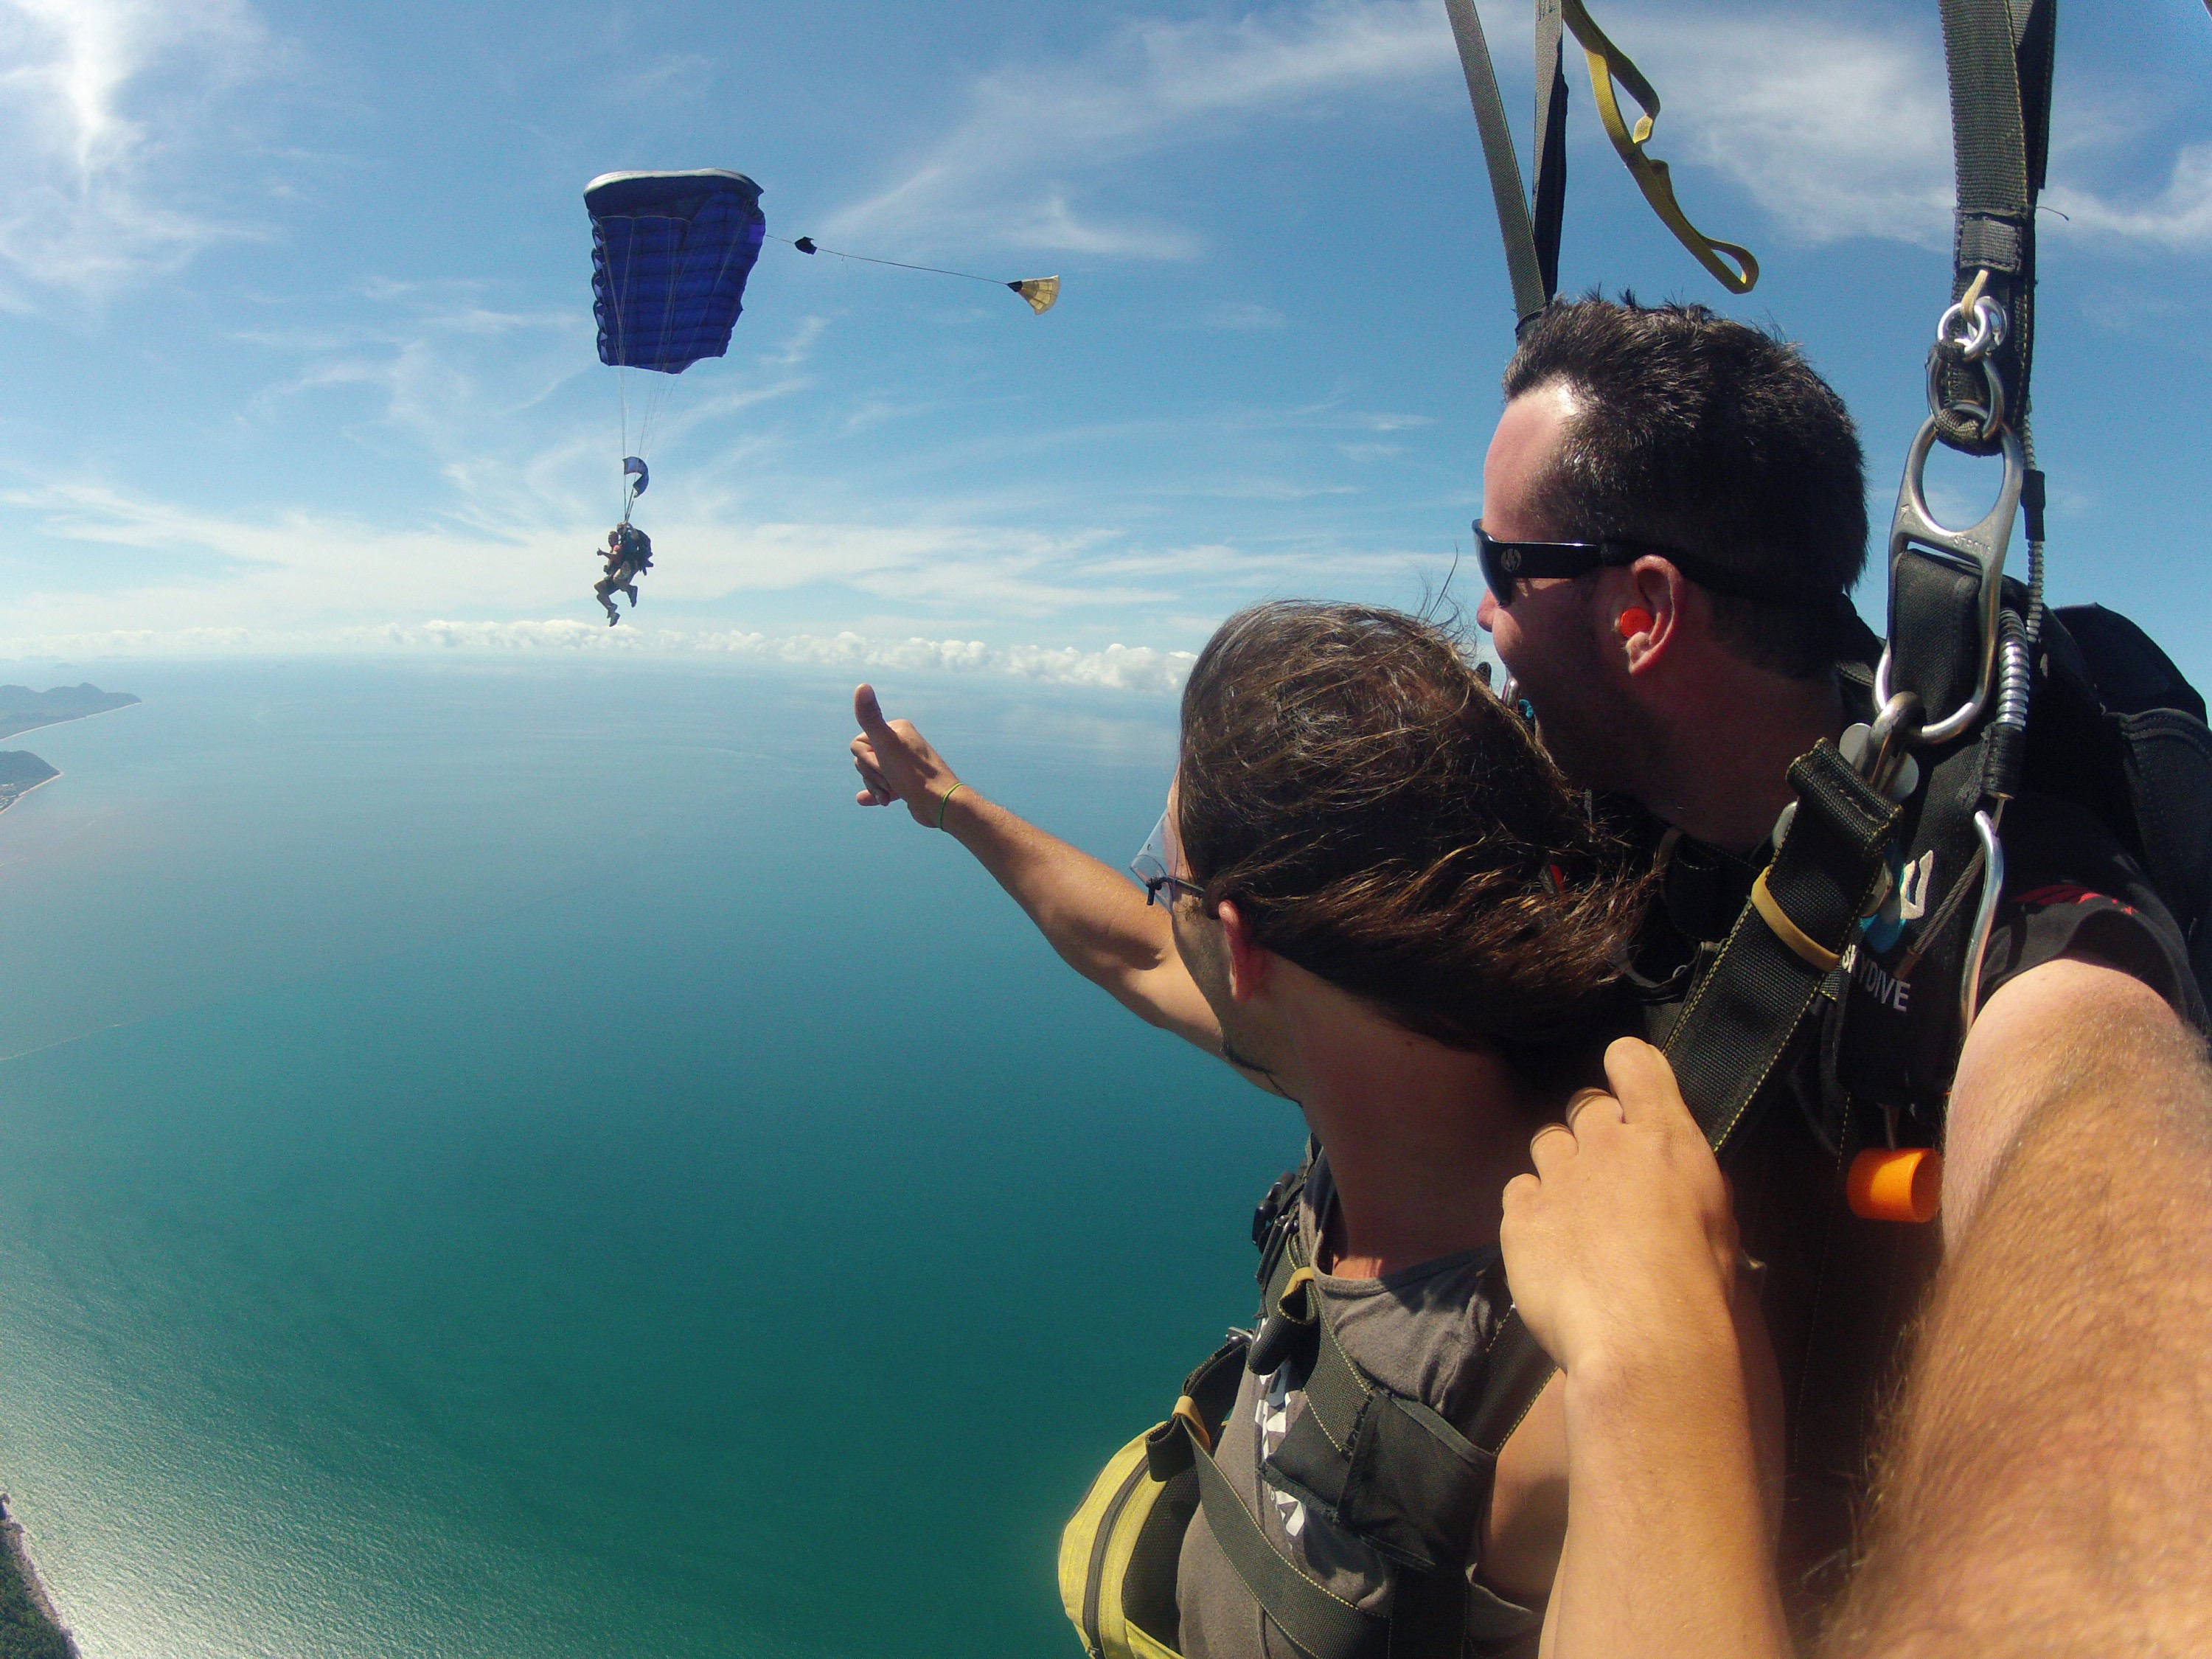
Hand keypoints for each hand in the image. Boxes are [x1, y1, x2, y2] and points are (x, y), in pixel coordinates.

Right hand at [850, 684, 963, 826]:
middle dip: (871, 775)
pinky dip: (877, 794)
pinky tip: (881, 799)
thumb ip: (870, 717)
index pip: (858, 743)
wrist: (940, 804)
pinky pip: (882, 786)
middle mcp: (901, 742)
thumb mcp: (886, 744)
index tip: (884, 766)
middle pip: (864, 759)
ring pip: (872, 773)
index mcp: (897, 729)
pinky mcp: (905, 782)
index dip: (866, 759)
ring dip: (876, 787)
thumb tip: (862, 685)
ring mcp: (903, 763)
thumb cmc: (913, 774)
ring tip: (890, 795)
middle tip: (890, 781)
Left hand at [1499, 1038, 1740, 1382]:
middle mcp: (1606, 1144)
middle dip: (1594, 1133)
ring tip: (1579, 1218)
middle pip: (1585, 1106)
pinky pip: (1518, 1192)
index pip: (1634, 1062)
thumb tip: (1670, 1180)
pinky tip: (1553, 1249)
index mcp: (1664, 1138)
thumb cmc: (1699, 1289)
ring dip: (1561, 1170)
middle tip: (1609, 1181)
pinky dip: (1533, 1213)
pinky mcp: (1519, 1215)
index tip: (1626, 1084)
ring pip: (1547, 1144)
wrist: (1644, 1341)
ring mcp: (1557, 1177)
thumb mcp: (1718, 1223)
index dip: (1626, 1066)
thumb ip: (1685, 1183)